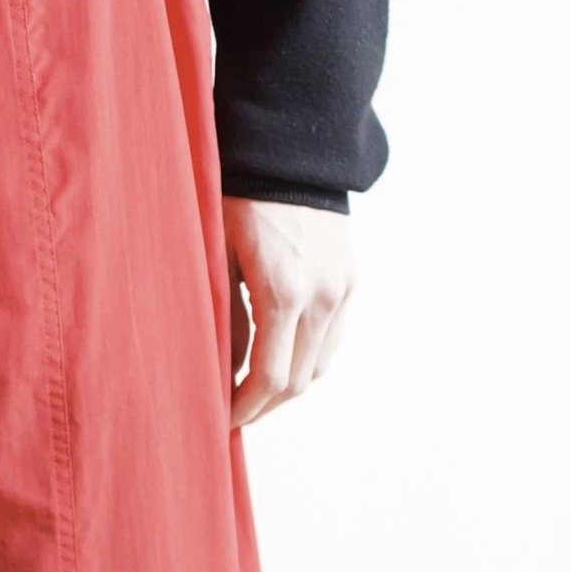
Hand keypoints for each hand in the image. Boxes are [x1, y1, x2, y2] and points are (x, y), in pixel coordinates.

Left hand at [222, 198, 355, 426]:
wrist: (293, 152)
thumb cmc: (242, 198)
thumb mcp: (220, 256)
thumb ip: (225, 317)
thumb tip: (224, 369)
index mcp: (284, 292)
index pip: (268, 378)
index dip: (245, 408)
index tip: (222, 419)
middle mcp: (321, 298)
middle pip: (297, 382)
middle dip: (264, 406)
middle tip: (234, 413)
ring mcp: (341, 290)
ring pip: (318, 366)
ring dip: (287, 387)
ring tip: (254, 391)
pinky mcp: (350, 281)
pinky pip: (332, 340)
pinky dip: (307, 359)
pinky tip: (281, 358)